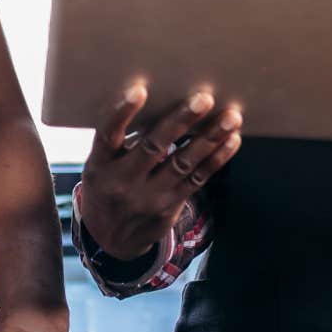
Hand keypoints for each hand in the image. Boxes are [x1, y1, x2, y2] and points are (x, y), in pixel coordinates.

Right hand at [78, 85, 242, 261]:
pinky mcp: (169, 206)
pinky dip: (216, 159)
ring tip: (231, 118)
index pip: (108, 135)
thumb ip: (118, 142)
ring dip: (210, 139)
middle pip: (153, 147)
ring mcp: (148, 196)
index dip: (122, 113)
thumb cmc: (106, 187)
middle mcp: (122, 180)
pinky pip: (197, 180)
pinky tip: (232, 140)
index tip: (139, 90)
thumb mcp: (99, 166)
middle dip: (181, 122)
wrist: (110, 240)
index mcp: (99, 164)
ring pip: (183, 163)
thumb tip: (157, 103)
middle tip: (204, 99)